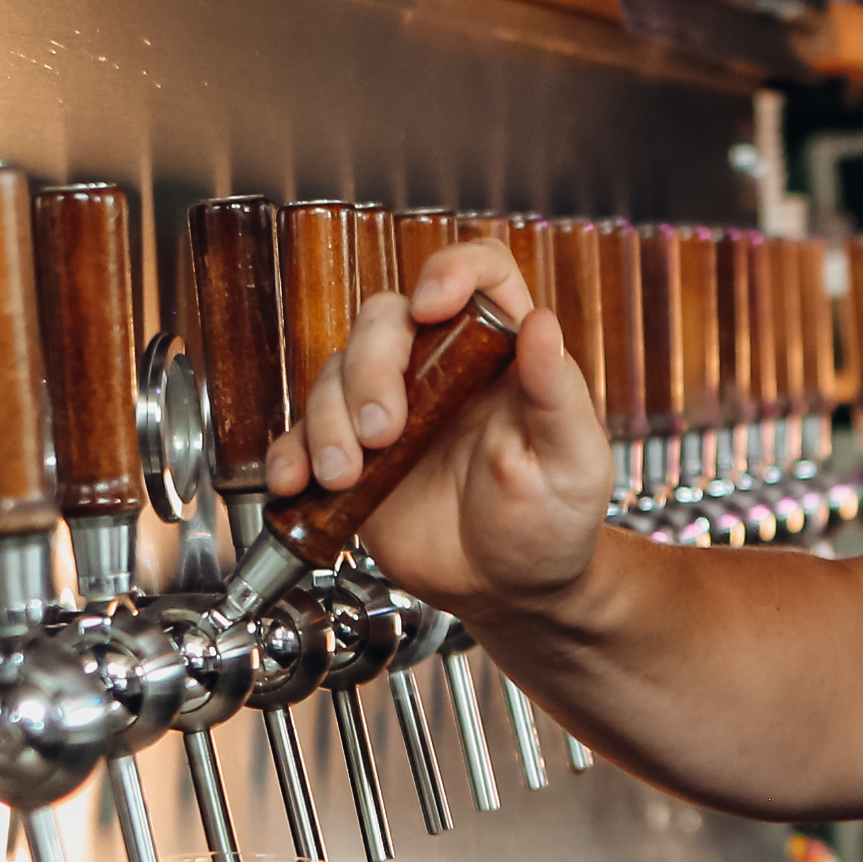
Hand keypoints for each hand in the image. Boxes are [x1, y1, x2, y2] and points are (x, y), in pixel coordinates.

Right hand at [266, 235, 615, 607]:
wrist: (510, 591)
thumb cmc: (552, 522)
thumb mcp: (572, 462)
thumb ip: (557, 395)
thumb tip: (543, 325)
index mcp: (501, 355)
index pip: (481, 273)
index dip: (452, 270)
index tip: (434, 305)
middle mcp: (440, 368)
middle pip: (386, 319)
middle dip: (371, 368)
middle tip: (383, 431)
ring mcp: (391, 408)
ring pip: (337, 372)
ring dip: (330, 419)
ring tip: (349, 475)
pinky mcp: (353, 454)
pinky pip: (303, 433)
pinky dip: (290, 452)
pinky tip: (297, 481)